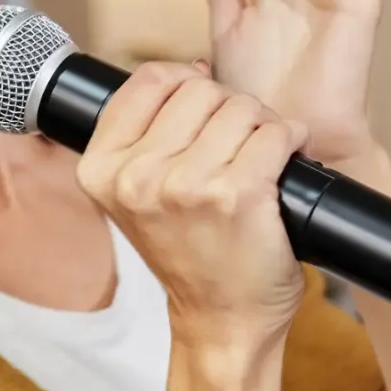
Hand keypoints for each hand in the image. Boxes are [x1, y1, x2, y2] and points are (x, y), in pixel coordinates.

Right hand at [78, 62, 306, 352]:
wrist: (220, 320)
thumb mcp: (134, 193)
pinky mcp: (236, 196)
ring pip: (241, 107)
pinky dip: (290, 140)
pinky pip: (276, 133)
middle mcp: (136, 176)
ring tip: (258, 157)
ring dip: (261, 125)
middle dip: (227, 107)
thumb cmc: (187, 254)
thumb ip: (147, 132)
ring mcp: (185, 185)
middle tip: (234, 144)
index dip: (184, 83)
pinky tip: (284, 162)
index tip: (200, 112)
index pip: (148, 79)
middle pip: (199, 89)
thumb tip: (196, 70)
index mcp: (101, 168)